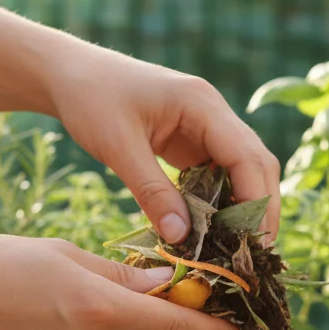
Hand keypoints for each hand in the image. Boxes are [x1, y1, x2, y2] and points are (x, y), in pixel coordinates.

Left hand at [46, 42, 281, 245]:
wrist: (70, 74)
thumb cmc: (91, 99)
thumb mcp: (118, 146)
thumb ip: (152, 192)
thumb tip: (182, 239)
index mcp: (202, 104)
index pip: (248, 157)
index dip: (256, 202)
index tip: (253, 244)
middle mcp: (214, 114)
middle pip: (257, 165)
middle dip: (259, 210)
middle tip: (253, 255)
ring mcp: (206, 128)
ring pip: (242, 172)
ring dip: (241, 209)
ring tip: (235, 250)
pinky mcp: (193, 142)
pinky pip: (218, 176)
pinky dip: (219, 203)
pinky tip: (211, 231)